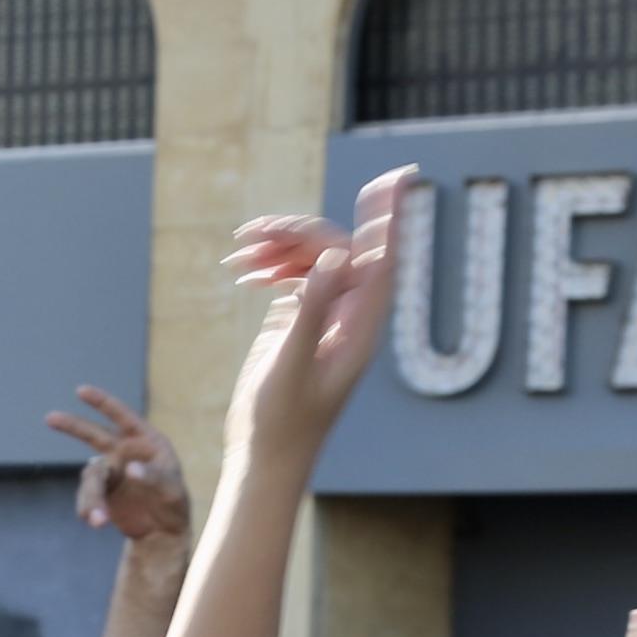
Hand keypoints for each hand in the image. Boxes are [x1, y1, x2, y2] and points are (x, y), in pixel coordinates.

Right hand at [45, 386, 188, 544]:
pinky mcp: (100, 493)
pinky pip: (86, 498)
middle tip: (50, 417)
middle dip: (72, 426)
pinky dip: (89, 509)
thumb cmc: (174, 504)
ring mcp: (110, 472)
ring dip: (92, 498)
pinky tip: (98, 522)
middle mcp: (124, 452)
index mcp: (146, 442)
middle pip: (94, 435)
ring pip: (90, 478)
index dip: (102, 403)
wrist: (162, 531)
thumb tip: (129, 469)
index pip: (124, 417)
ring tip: (99, 521)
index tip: (81, 390)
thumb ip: (154, 478)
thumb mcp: (173, 491)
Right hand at [220, 166, 406, 456]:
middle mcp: (349, 320)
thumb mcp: (290, 365)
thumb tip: (336, 256)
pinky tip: (245, 272)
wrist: (263, 460)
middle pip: (336, 251)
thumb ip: (313, 310)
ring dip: (278, 249)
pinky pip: (296, 278)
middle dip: (296, 235)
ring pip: (313, 262)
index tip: (398, 177)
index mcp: (359, 329)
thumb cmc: (280, 424)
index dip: (391, 217)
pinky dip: (271, 267)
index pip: (384, 260)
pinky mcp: (300, 325)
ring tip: (238, 254)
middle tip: (252, 234)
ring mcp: (325, 320)